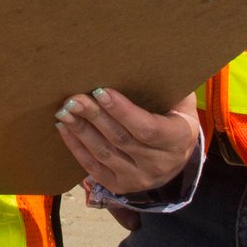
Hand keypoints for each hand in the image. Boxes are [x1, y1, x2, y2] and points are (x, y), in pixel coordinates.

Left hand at [56, 88, 198, 195]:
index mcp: (178, 139)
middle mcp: (159, 164)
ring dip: (81, 131)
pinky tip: (65, 129)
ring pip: (104, 153)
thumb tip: (142, 60)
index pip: (148, 128)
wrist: (176, 158)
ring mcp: (139, 179)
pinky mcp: (120, 186)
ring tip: (64, 111)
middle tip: (74, 99)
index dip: (123, 111)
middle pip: (121, 139)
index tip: (100, 91)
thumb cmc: (174, 119)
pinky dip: (76, 147)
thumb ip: (168, 87)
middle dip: (94, 116)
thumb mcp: (181, 103)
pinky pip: (94, 168)